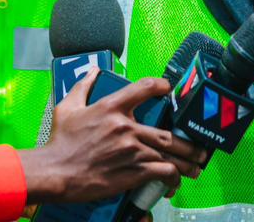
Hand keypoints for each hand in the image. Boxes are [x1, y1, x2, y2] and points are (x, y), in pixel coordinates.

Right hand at [20, 68, 207, 203]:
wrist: (55, 172)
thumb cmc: (60, 142)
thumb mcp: (68, 107)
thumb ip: (83, 87)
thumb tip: (93, 71)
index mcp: (112, 108)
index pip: (144, 88)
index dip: (162, 86)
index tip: (170, 89)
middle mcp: (126, 127)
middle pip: (168, 132)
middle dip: (188, 142)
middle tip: (198, 146)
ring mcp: (131, 151)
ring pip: (170, 154)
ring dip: (187, 161)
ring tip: (196, 166)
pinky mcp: (132, 172)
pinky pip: (162, 173)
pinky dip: (172, 178)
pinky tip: (174, 182)